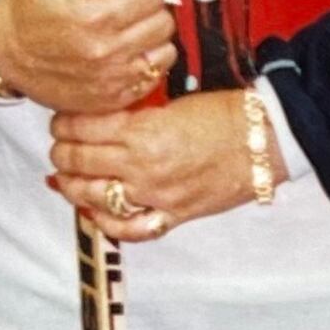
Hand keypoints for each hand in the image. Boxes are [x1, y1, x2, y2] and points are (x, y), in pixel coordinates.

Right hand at [0, 0, 175, 112]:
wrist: (6, 51)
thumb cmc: (34, 7)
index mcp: (96, 15)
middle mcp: (106, 51)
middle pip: (163, 23)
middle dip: (149, 12)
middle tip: (125, 11)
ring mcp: (110, 80)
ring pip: (164, 52)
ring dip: (152, 40)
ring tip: (126, 33)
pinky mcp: (110, 100)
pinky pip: (152, 79)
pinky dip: (146, 65)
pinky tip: (125, 56)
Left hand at [49, 90, 287, 241]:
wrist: (270, 138)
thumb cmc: (232, 113)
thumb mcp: (178, 100)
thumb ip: (139, 114)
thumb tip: (107, 119)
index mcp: (145, 131)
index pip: (84, 127)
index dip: (65, 121)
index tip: (62, 117)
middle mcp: (143, 166)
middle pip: (80, 161)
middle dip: (61, 149)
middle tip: (59, 142)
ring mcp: (156, 195)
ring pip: (93, 196)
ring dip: (71, 184)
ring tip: (65, 174)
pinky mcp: (173, 214)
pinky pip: (128, 228)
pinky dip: (104, 223)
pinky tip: (92, 212)